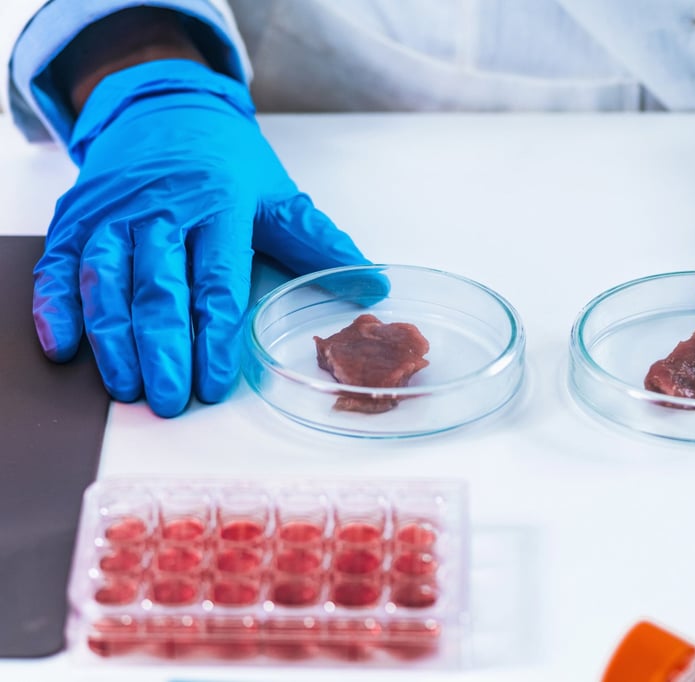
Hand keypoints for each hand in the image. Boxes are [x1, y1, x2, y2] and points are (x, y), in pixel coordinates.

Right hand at [33, 60, 369, 416]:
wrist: (163, 103)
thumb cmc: (225, 159)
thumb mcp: (275, 193)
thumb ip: (316, 242)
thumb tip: (373, 283)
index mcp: (218, 205)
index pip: (216, 282)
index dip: (214, 337)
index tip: (213, 382)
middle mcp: (161, 208)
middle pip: (158, 288)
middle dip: (163, 349)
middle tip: (169, 400)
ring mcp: (112, 212)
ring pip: (105, 281)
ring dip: (112, 339)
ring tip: (126, 387)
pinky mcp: (76, 216)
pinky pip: (58, 265)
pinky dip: (54, 306)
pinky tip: (62, 347)